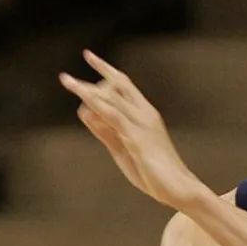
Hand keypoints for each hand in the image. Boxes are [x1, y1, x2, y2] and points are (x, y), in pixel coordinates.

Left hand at [59, 49, 206, 209]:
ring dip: (86, 89)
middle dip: (91, 80)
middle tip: (67, 80)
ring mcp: (142, 124)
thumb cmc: (156, 174)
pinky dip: (97, 105)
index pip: (125, 85)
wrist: (180, 189)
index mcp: (146, 115)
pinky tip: (83, 101)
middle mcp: (145, 114)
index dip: (106, 69)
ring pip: (111, 98)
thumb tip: (87, 115)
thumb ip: (107, 133)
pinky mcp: (137, 137)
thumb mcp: (125, 150)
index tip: (89, 56)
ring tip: (66, 81)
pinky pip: (113, 116)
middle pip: (117, 85)